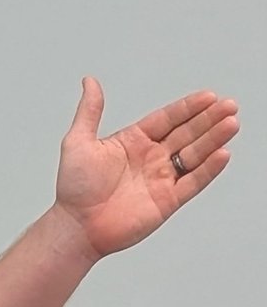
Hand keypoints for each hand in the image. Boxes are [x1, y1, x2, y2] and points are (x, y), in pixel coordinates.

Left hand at [54, 77, 238, 258]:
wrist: (77, 225)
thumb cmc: (74, 186)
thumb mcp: (79, 141)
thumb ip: (90, 111)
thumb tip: (90, 81)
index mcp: (133, 141)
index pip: (166, 119)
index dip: (187, 108)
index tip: (208, 96)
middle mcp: (150, 158)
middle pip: (186, 134)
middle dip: (208, 119)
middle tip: (229, 105)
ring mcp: (161, 179)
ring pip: (194, 154)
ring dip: (213, 139)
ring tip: (232, 123)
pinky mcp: (168, 200)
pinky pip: (193, 182)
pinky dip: (208, 169)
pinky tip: (223, 153)